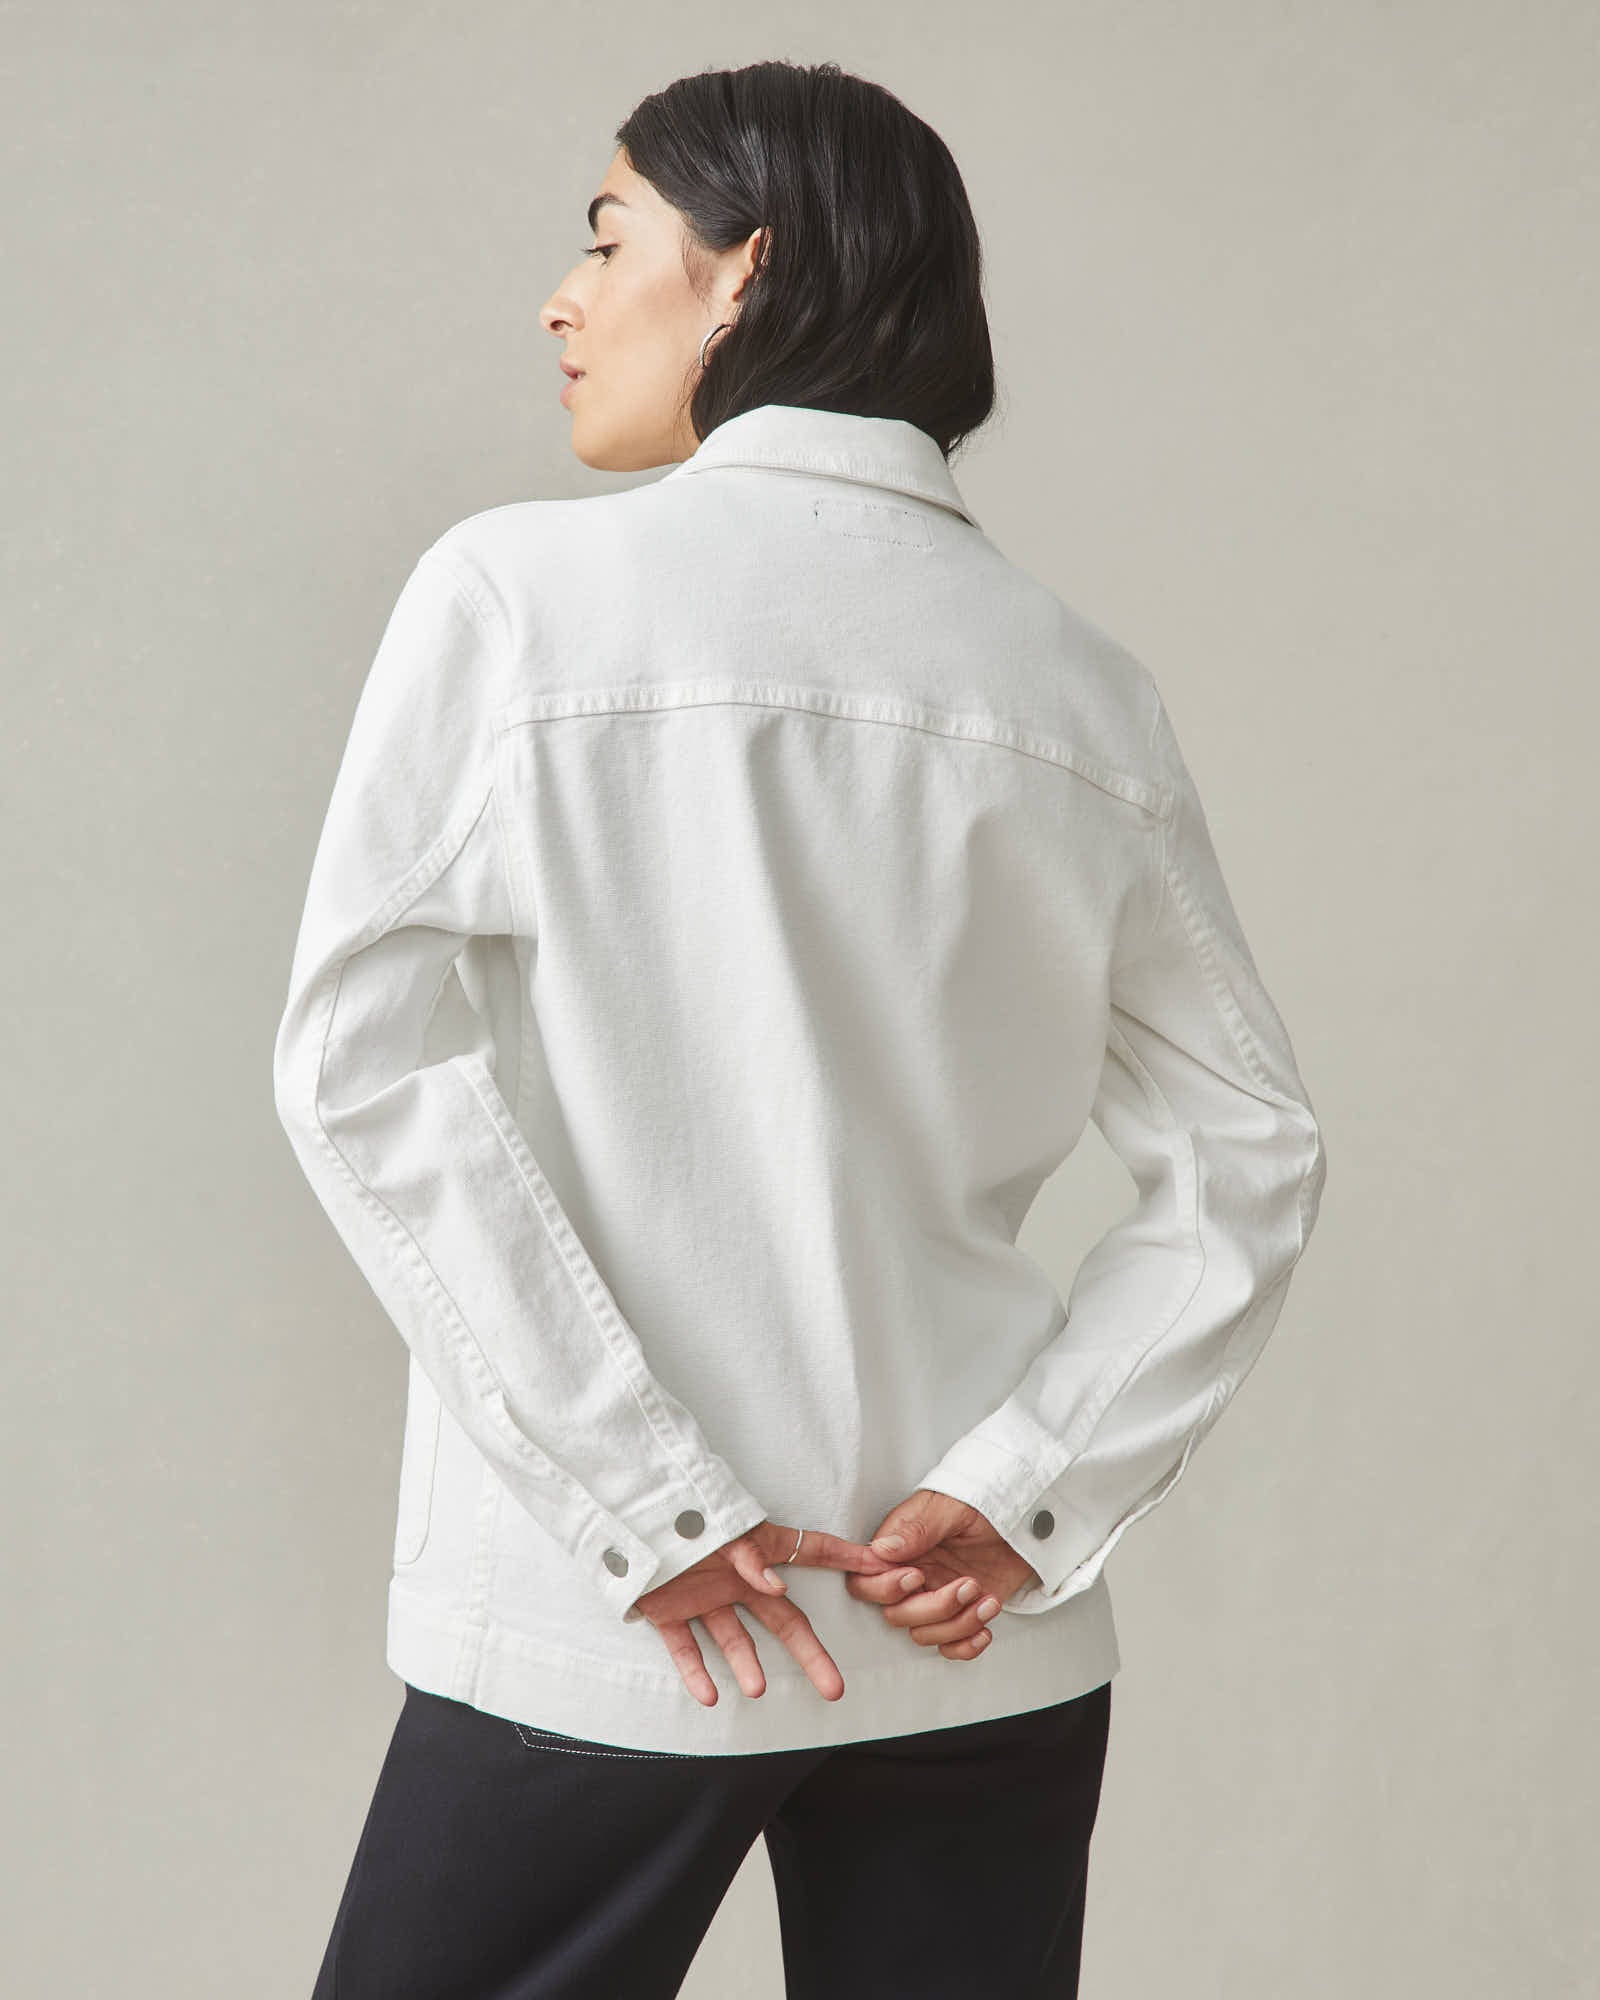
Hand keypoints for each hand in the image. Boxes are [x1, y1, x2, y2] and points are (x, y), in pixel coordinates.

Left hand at [632, 1520, 903, 1706]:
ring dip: (746, 1666)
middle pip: (783, 1620)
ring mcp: (703, 1597)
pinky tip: (709, 1697)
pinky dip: (696, 1673)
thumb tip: (777, 1587)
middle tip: (834, 1688)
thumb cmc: (677, 1512)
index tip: (882, 1570)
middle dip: (810, 1653)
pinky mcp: (667, 1612)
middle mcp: (737, 1579)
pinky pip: (685, 1648)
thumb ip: (749, 1559)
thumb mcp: (721, 1529)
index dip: (845, 1560)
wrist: (620, 1513)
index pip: (811, 1553)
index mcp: (756, 1549)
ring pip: (733, 1639)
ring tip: (757, 1690)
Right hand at [845, 1489, 1039, 1660]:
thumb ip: (918, 1529)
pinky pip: (950, 1646)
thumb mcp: (951, 1508)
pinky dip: (966, 1646)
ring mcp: (936, 1597)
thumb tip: (882, 1548)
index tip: (917, 1577)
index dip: (886, 1588)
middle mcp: (913, 1575)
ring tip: (986, 1601)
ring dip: (957, 1625)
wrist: (1023, 1516)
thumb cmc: (983, 1501)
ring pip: (924, 1633)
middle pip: (896, 1614)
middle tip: (967, 1585)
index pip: (867, 1581)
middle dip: (933, 1608)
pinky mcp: (961, 1614)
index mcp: (900, 1548)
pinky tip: (985, 1629)